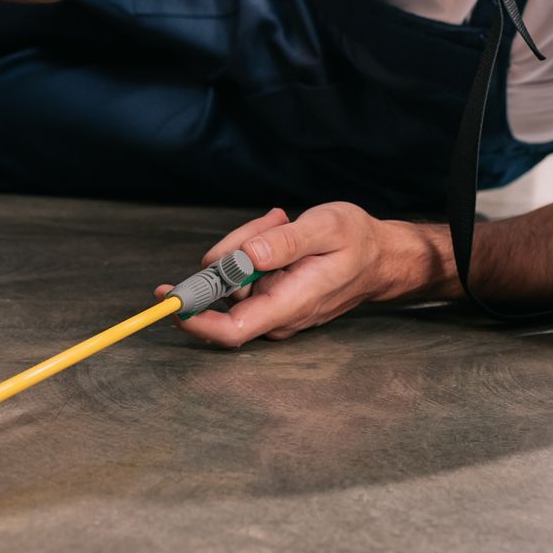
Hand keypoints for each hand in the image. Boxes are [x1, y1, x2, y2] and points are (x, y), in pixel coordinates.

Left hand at [157, 204, 452, 347]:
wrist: (382, 257)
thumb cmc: (357, 242)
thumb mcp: (325, 228)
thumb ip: (284, 242)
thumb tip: (244, 256)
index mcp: (290, 304)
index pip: (232, 330)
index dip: (196, 320)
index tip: (171, 299)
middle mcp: (278, 315)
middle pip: (227, 292)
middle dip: (234, 253)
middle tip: (273, 222)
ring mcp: (274, 308)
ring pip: (234, 276)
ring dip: (248, 244)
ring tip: (284, 224)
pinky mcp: (272, 297)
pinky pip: (245, 273)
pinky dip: (254, 249)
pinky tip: (282, 232)